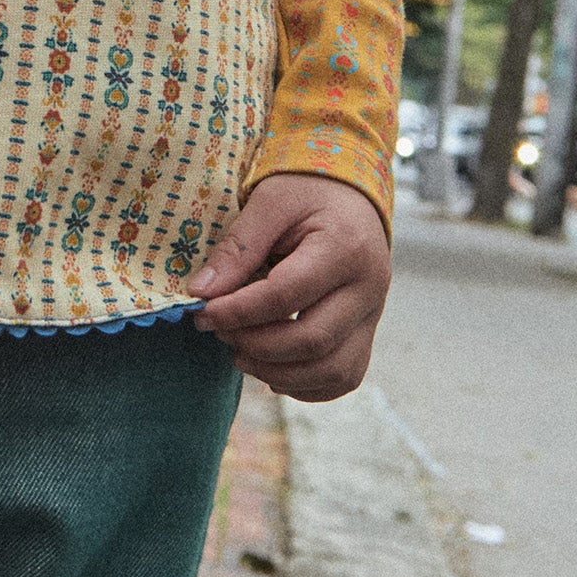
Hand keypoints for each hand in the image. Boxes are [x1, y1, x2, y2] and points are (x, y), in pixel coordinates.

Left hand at [188, 173, 390, 400]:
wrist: (350, 195)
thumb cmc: (307, 191)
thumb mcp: (270, 202)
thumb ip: (238, 247)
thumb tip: (202, 293)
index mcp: (345, 247)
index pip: (286, 294)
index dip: (239, 311)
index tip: (203, 313)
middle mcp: (369, 287)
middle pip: (313, 340)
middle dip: (256, 346)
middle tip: (220, 333)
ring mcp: (374, 314)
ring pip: (333, 369)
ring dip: (278, 373)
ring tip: (241, 354)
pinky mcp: (369, 332)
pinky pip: (344, 376)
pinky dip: (306, 385)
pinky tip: (273, 368)